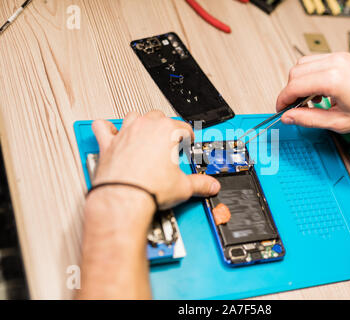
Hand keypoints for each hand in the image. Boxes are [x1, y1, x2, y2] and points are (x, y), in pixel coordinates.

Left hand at [91, 111, 220, 209]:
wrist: (125, 198)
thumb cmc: (150, 188)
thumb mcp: (184, 187)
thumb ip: (200, 184)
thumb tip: (210, 186)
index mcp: (167, 131)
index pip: (183, 127)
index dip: (188, 137)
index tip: (187, 144)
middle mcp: (145, 127)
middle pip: (159, 116)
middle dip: (165, 127)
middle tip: (168, 142)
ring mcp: (125, 133)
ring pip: (133, 116)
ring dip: (140, 122)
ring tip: (144, 134)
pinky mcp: (108, 143)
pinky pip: (102, 127)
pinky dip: (106, 128)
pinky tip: (111, 133)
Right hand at [276, 52, 349, 132]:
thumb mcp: (339, 122)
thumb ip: (309, 119)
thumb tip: (289, 117)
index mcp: (334, 79)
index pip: (294, 85)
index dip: (283, 99)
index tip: (281, 110)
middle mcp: (335, 63)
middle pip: (296, 72)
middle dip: (290, 91)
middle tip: (295, 108)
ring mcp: (340, 58)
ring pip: (303, 64)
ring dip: (300, 82)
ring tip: (310, 101)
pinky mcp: (343, 57)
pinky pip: (316, 62)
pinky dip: (311, 75)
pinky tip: (319, 91)